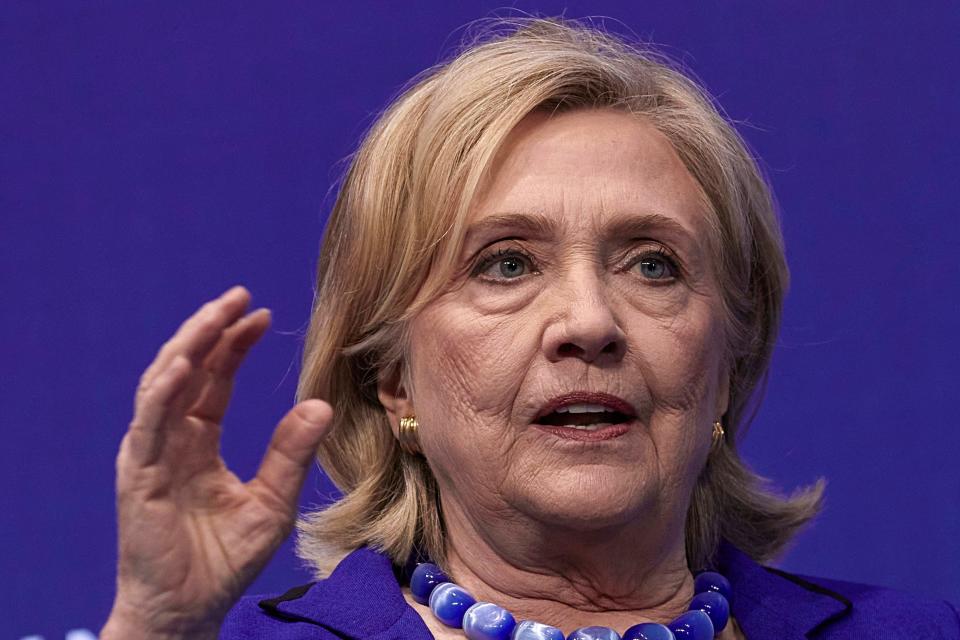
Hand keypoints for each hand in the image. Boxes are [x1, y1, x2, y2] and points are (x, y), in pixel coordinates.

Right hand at [101, 286, 332, 638]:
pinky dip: (164, 392)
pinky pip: (149, 423)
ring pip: (164, 384)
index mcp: (199, 442)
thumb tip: (321, 404)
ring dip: (189, 346)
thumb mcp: (273, 500)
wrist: (189, 608)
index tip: (261, 313)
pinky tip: (187, 364)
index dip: (234, 344)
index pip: (214, 379)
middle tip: (240, 296)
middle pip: (188, 369)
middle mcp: (171, 439)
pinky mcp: (139, 473)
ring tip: (217, 314)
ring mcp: (151, 453)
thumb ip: (291, 453)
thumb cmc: (226, 560)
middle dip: (211, 330)